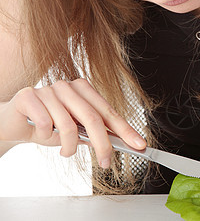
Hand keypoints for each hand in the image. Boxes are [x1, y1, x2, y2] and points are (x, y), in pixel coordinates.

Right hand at [0, 78, 146, 167]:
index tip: (139, 144)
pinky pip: (46, 123)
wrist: (12, 123)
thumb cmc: (47, 126)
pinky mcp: (29, 96)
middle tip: (106, 162)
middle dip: (103, 144)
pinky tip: (41, 134)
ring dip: (69, 146)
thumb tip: (122, 143)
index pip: (109, 111)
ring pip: (69, 125)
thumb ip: (95, 132)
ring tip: (65, 151)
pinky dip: (46, 137)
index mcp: (83, 89)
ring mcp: (48, 89)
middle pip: (94, 118)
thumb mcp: (76, 130)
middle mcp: (68, 86)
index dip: (126, 130)